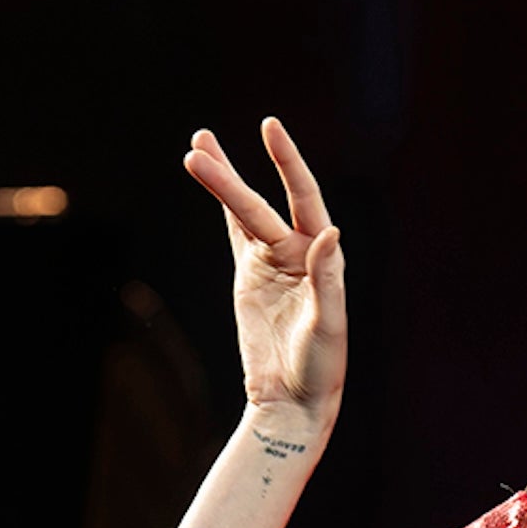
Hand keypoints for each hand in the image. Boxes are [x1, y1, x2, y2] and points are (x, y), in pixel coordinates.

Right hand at [182, 118, 346, 429]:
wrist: (294, 399)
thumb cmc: (320, 366)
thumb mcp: (328, 324)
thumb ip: (328, 278)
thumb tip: (330, 232)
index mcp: (324, 257)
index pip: (304, 197)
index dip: (287, 162)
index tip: (270, 128)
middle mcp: (300, 252)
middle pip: (259, 205)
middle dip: (228, 177)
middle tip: (196, 146)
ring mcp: (272, 262)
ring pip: (243, 211)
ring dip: (222, 180)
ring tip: (197, 145)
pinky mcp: (250, 276)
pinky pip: (235, 232)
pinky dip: (223, 207)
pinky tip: (212, 174)